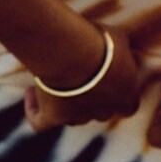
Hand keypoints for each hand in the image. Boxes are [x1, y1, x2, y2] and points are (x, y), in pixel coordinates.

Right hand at [23, 24, 140, 130]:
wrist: (74, 52)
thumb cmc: (99, 42)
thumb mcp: (119, 39)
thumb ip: (123, 50)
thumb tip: (126, 49)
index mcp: (126, 97)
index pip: (129, 107)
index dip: (119, 95)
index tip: (111, 80)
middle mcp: (104, 113)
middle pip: (99, 112)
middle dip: (92, 97)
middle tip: (81, 76)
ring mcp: (77, 118)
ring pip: (72, 117)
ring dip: (65, 102)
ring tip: (55, 79)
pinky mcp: (53, 118)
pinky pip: (40, 122)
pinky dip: (34, 110)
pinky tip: (31, 93)